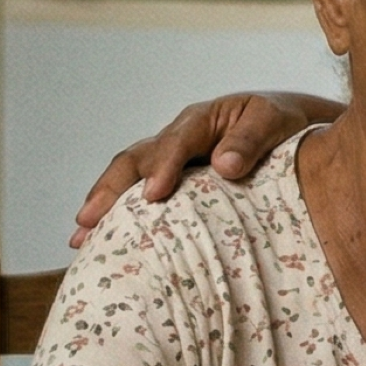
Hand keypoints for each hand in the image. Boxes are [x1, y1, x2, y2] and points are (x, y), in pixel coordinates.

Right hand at [70, 91, 344, 246]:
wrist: (285, 127)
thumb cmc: (281, 124)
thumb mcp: (274, 122)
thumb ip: (252, 139)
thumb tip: (225, 165)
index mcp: (202, 121)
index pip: (176, 141)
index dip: (163, 167)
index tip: (154, 195)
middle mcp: (176, 139)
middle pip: (135, 159)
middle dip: (110, 189)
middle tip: (89, 220)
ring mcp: (168, 162)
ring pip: (128, 179)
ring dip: (102, 206)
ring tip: (80, 239)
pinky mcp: (170, 183)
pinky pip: (137, 197)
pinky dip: (117, 218)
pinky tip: (99, 245)